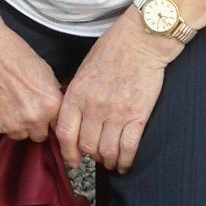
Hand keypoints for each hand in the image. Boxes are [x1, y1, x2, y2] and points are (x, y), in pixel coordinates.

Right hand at [0, 29, 63, 139]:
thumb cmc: (17, 58)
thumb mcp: (47, 73)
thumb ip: (53, 97)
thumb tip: (57, 110)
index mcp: (51, 106)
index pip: (57, 127)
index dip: (49, 121)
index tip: (43, 116)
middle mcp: (34, 119)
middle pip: (38, 135)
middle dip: (33, 125)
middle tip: (23, 108)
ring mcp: (12, 124)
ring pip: (18, 135)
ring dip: (15, 125)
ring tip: (8, 104)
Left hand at [55, 12, 177, 171]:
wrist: (140, 41)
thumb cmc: (112, 50)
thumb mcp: (83, 70)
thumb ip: (76, 95)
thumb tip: (71, 116)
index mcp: (77, 94)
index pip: (65, 133)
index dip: (67, 153)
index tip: (72, 161)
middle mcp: (93, 107)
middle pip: (86, 146)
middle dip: (90, 157)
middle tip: (96, 158)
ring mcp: (116, 113)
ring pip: (107, 150)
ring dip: (107, 161)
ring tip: (110, 162)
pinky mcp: (138, 115)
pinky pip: (128, 147)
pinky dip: (125, 161)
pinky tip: (124, 165)